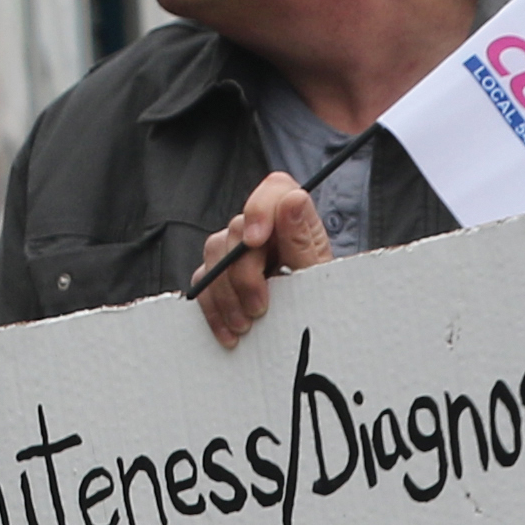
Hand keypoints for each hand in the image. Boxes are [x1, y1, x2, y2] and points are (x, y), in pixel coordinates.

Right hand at [191, 169, 336, 344]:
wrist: (311, 335)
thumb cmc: (321, 304)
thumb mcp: (317, 278)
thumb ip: (302, 241)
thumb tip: (293, 199)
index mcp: (296, 223)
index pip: (276, 189)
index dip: (260, 209)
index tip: (255, 242)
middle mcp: (265, 231)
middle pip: (238, 229)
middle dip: (244, 274)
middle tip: (259, 309)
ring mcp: (238, 250)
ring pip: (214, 252)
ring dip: (226, 294)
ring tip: (246, 326)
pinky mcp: (220, 274)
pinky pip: (203, 280)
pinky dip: (213, 307)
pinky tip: (229, 333)